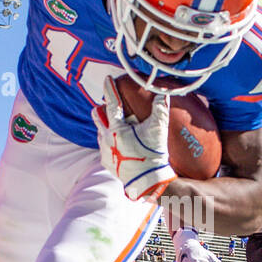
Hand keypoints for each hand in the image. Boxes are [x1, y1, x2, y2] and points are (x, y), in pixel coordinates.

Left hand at [96, 77, 174, 200]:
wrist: (148, 181)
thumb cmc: (153, 154)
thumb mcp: (158, 130)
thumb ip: (160, 109)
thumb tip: (163, 93)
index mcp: (116, 129)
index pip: (111, 103)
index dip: (110, 89)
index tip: (107, 79)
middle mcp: (106, 139)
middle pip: (98, 116)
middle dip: (102, 109)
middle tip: (112, 107)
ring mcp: (104, 151)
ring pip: (100, 132)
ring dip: (107, 127)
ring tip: (120, 130)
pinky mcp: (106, 163)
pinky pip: (103, 148)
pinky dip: (110, 143)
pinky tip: (120, 146)